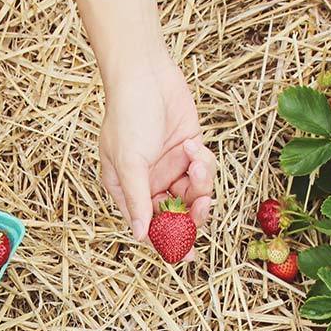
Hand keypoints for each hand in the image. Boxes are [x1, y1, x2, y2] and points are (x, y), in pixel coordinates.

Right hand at [99, 52, 215, 246]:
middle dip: (192, 214)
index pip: (148, 227)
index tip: (186, 255)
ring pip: (194, 195)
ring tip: (195, 161)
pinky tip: (192, 144)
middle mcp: (149, 184)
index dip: (167, 243)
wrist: (145, 74)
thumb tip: (139, 235)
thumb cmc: (127, 115)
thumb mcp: (129, 162)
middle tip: (202, 206)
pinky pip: (204, 171)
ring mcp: (170, 169)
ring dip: (201, 182)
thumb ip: (137, 200)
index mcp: (128, 191)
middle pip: (176, 216)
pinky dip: (203, 161)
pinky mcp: (189, 152)